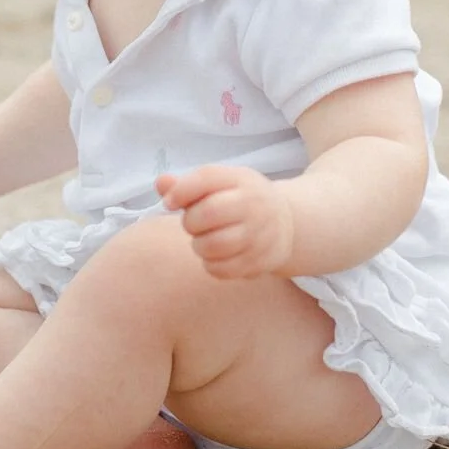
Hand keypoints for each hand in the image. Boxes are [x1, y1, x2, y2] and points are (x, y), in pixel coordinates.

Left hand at [157, 165, 295, 279]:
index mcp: (241, 179)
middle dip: (191, 222)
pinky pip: (222, 270)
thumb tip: (161, 183)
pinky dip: (211, 265)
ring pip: (214, 245)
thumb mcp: (220, 184)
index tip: (170, 202)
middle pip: (208, 213)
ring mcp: (260, 235)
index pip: (206, 178)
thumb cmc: (240, 200)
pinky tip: (217, 255)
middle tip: (194, 224)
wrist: (287, 223)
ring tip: (205, 239)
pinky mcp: (260, 262)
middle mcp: (254, 204)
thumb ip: (187, 185)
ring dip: (199, 245)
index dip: (180, 191)